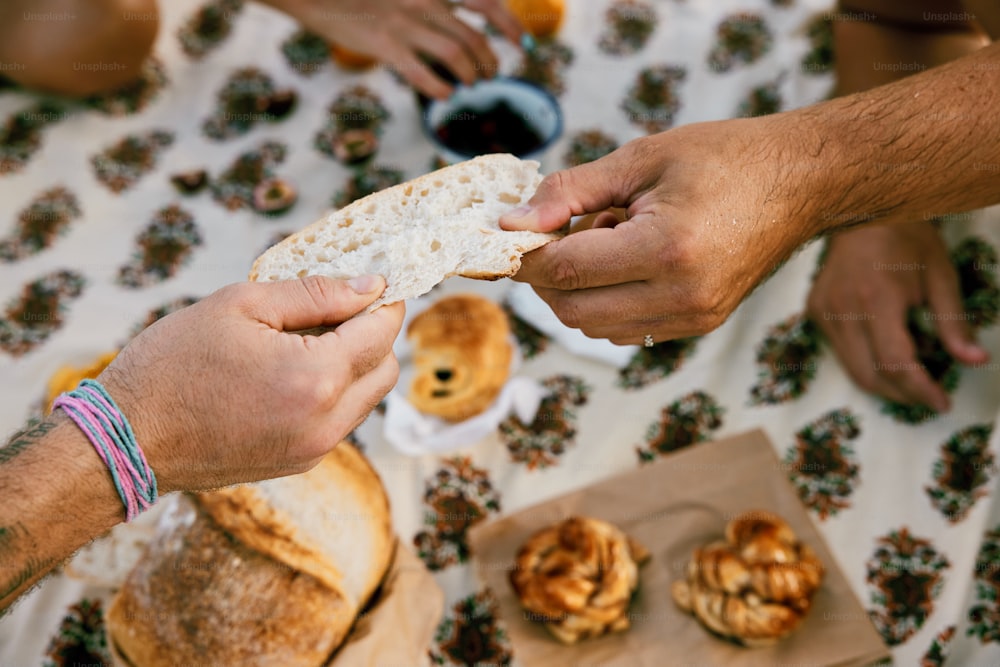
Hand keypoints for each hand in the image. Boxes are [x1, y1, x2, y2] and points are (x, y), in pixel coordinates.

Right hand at [98, 275, 403, 491]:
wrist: (126, 438)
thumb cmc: (174, 363)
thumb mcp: (242, 305)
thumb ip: (317, 294)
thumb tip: (372, 286)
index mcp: (317, 378)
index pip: (382, 332)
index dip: (384, 301)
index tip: (373, 282)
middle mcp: (326, 422)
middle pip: (385, 369)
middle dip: (372, 334)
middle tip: (333, 309)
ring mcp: (315, 450)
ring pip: (366, 398)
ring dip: (352, 365)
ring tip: (301, 340)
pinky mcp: (299, 463)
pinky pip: (340, 420)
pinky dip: (331, 392)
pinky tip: (288, 372)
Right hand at [266, 0, 523, 98]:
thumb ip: (431, 8)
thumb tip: (458, 31)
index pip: (485, 2)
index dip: (510, 25)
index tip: (521, 46)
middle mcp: (424, 0)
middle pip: (475, 37)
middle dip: (489, 62)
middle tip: (489, 76)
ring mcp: (405, 22)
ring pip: (457, 55)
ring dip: (470, 77)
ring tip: (469, 86)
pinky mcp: (385, 44)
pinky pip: (424, 74)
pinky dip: (441, 90)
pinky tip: (444, 96)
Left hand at [500, 119, 823, 343]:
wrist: (803, 181)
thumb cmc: (725, 158)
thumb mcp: (641, 158)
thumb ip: (569, 192)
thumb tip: (513, 224)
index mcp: (665, 250)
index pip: (564, 271)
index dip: (526, 255)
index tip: (510, 235)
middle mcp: (681, 296)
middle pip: (572, 311)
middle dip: (547, 277)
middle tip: (557, 230)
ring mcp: (694, 318)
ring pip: (595, 327)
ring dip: (577, 290)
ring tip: (607, 236)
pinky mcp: (700, 325)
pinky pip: (626, 329)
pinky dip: (606, 301)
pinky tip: (626, 258)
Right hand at [806, 221, 986, 410]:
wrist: (861, 210)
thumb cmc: (906, 236)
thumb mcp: (940, 274)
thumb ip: (953, 322)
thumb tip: (975, 360)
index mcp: (878, 297)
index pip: (896, 362)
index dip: (920, 389)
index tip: (941, 402)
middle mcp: (844, 308)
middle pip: (870, 375)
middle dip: (903, 395)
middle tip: (929, 397)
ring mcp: (824, 311)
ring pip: (852, 370)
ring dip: (884, 385)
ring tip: (911, 382)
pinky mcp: (815, 311)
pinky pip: (840, 351)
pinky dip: (865, 362)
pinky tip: (885, 353)